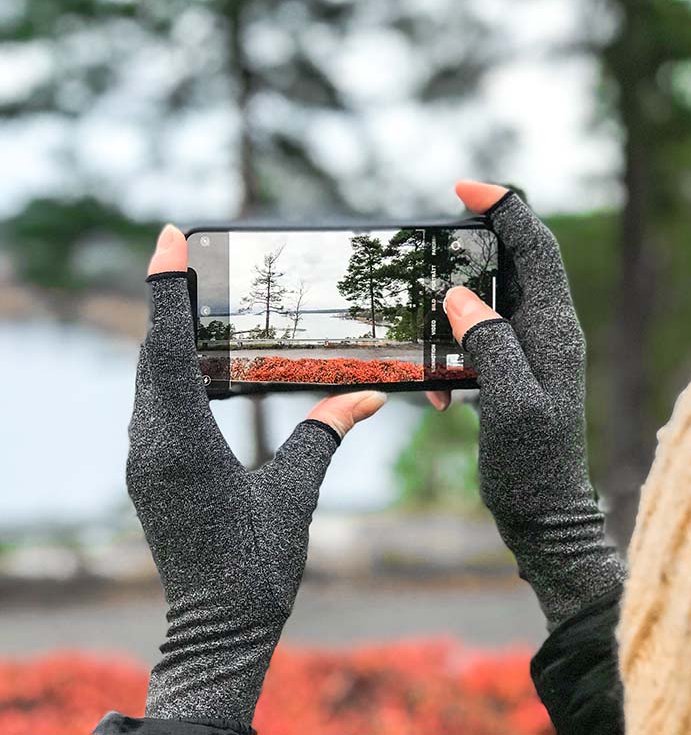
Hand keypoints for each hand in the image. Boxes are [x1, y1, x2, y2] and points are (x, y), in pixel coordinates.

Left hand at [130, 226, 384, 725]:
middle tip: (186, 259)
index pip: (167, 348)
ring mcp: (144, 459)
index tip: (169, 238)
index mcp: (183, 443)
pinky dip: (168, 371)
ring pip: (147, 379)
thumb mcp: (296, 494)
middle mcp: (152, 444)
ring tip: (192, 302)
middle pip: (151, 355)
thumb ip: (326, 434)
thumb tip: (369, 398)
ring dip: (165, 338)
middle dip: (166, 304)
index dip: (168, 289)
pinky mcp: (150, 471)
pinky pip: (152, 404)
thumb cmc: (258, 567)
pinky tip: (192, 364)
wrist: (217, 628)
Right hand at [437, 181, 624, 626]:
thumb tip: (459, 295)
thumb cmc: (532, 466)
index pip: (535, 248)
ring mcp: (531, 350)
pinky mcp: (514, 370)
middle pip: (516, 262)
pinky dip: (454, 346)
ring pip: (494, 298)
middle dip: (477, 241)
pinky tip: (439, 388)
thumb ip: (490, 344)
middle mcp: (547, 330)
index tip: (462, 188)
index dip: (504, 209)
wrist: (543, 513)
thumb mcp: (509, 405)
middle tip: (433, 238)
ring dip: (458, 300)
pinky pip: (481, 337)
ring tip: (425, 312)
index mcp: (553, 328)